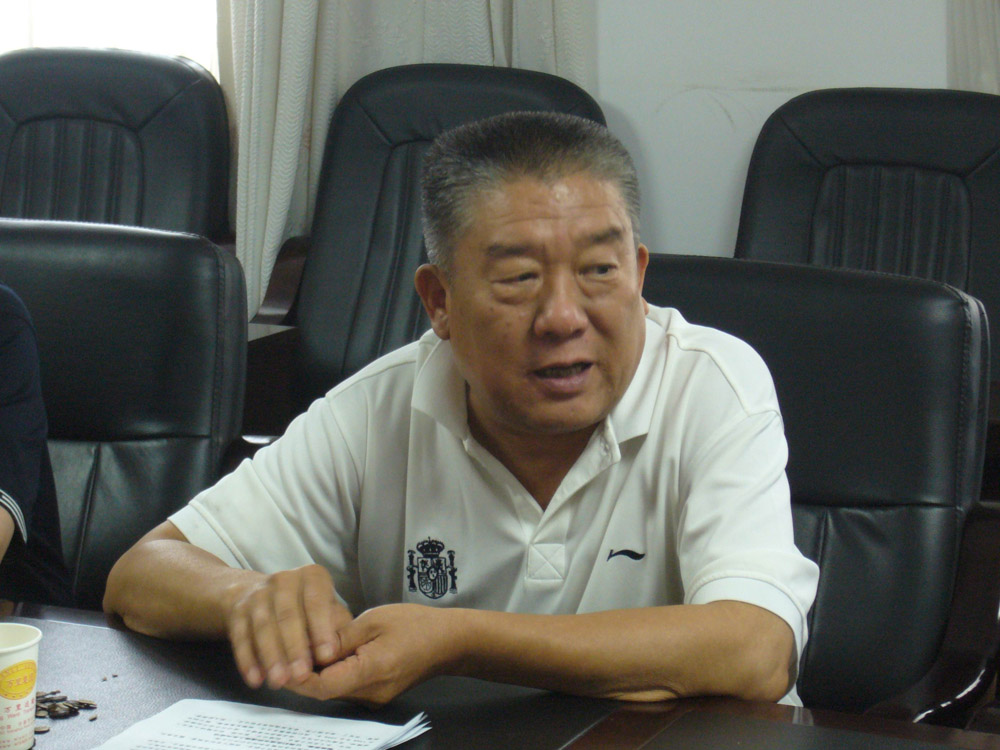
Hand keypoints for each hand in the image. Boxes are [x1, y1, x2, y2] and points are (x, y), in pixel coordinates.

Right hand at [226, 564, 351, 691]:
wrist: (258, 594)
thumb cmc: (306, 608)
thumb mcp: (328, 610)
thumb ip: (337, 628)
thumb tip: (343, 651)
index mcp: (312, 577)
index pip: (316, 601)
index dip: (321, 629)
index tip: (327, 656)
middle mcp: (284, 580)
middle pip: (288, 615)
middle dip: (294, 648)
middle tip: (301, 676)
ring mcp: (258, 594)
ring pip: (263, 626)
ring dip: (271, 656)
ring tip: (279, 682)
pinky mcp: (238, 611)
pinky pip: (240, 637)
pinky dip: (247, 660)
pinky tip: (256, 680)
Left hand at [287, 603, 461, 705]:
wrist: (449, 641)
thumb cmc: (415, 624)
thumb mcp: (374, 620)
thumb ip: (340, 636)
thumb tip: (310, 646)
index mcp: (372, 670)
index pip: (324, 685)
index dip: (298, 677)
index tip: (280, 660)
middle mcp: (371, 692)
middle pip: (326, 691)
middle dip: (304, 674)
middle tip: (285, 652)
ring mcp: (375, 697)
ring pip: (335, 690)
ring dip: (318, 674)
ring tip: (302, 650)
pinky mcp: (378, 694)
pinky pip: (347, 687)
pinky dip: (333, 674)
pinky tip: (327, 656)